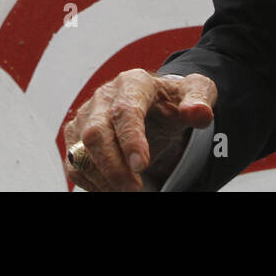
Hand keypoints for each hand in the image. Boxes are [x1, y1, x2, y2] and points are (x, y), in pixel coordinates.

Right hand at [62, 70, 216, 190]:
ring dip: (103, 179)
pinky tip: (113, 189)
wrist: (155, 104)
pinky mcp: (76, 136)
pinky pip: (75, 164)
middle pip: (95, 133)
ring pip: (80, 152)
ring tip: (128, 192)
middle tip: (135, 190)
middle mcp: (103, 97)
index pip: (124, 111)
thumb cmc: (173, 100)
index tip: (142, 166)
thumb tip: (199, 113)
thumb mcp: (196, 92)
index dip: (131, 140)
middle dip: (114, 167)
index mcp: (132, 83)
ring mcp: (86, 116)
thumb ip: (200, 100)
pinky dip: (92, 183)